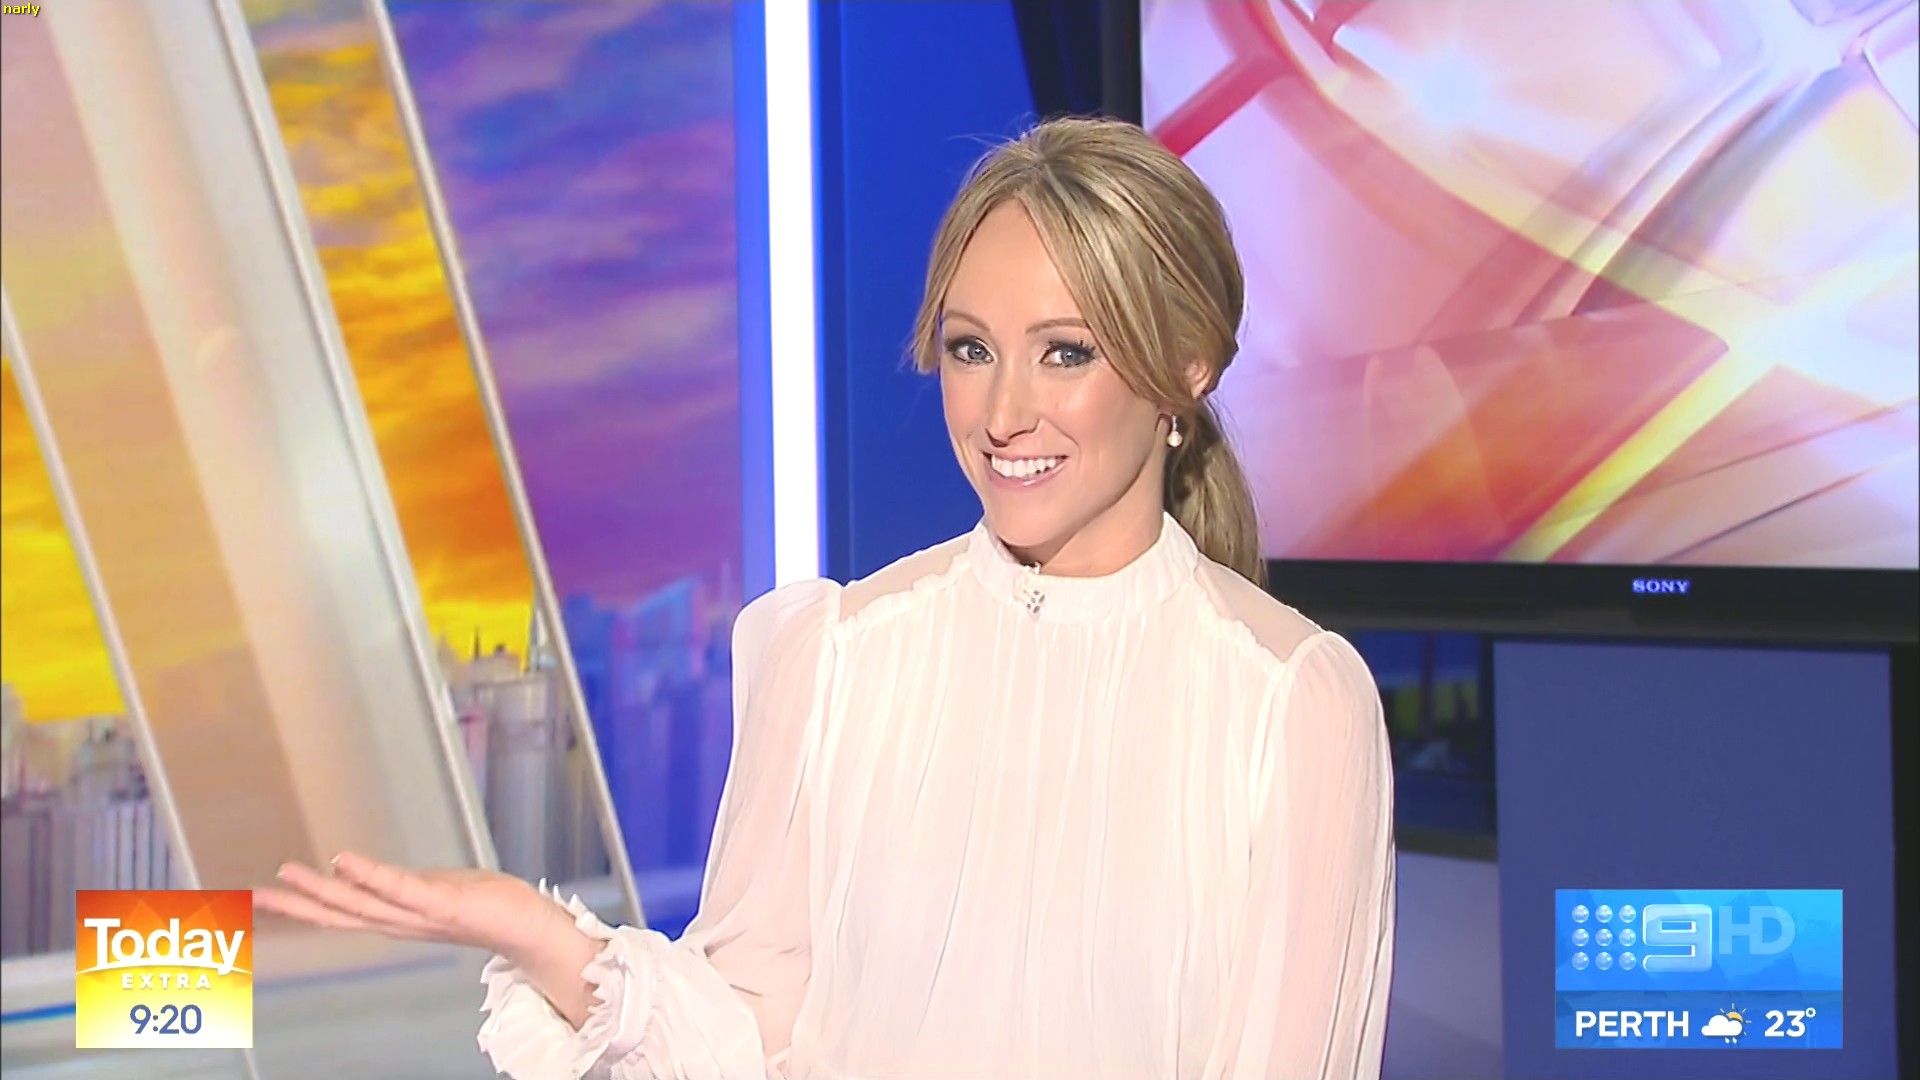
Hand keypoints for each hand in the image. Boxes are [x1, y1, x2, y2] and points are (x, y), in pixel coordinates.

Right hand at [254, 850, 563, 961]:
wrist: (530, 928)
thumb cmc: (488, 906)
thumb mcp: (435, 893)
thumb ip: (403, 887)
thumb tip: (373, 876)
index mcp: (397, 918)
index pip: (342, 912)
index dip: (302, 906)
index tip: (262, 897)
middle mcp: (401, 922)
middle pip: (340, 914)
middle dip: (296, 905)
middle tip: (252, 895)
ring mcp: (420, 915)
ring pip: (362, 903)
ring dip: (322, 889)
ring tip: (286, 874)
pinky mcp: (444, 904)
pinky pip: (401, 888)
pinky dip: (370, 876)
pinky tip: (342, 860)